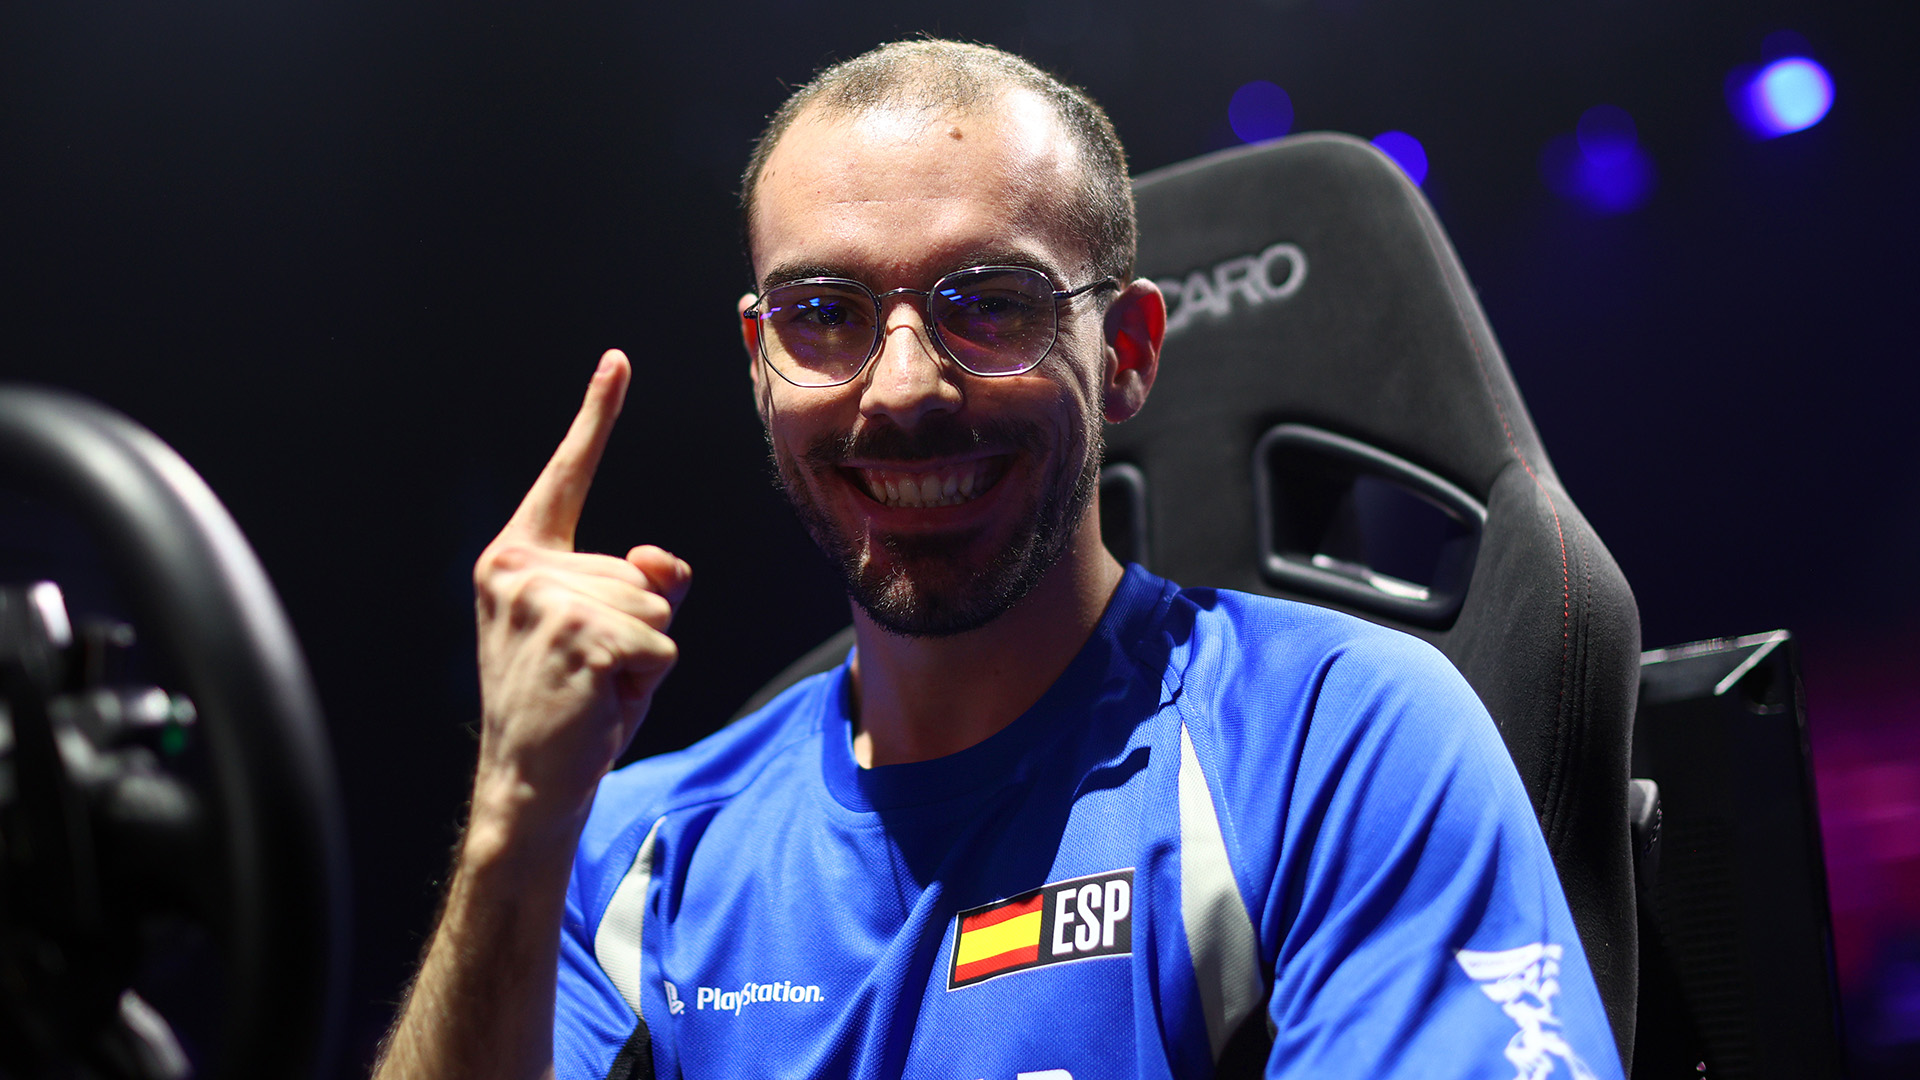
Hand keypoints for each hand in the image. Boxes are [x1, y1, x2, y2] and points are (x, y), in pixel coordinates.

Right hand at [468, 350, 689, 849]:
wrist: (529, 782)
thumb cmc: (571, 704)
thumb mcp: (613, 627)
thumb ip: (646, 578)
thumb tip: (660, 557)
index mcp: (520, 557)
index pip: (566, 477)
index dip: (596, 416)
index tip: (618, 360)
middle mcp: (520, 569)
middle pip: (643, 570)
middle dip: (639, 625)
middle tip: (590, 671)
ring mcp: (543, 602)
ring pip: (656, 604)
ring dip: (644, 653)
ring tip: (593, 685)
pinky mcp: (575, 636)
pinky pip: (659, 641)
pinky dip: (648, 678)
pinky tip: (600, 700)